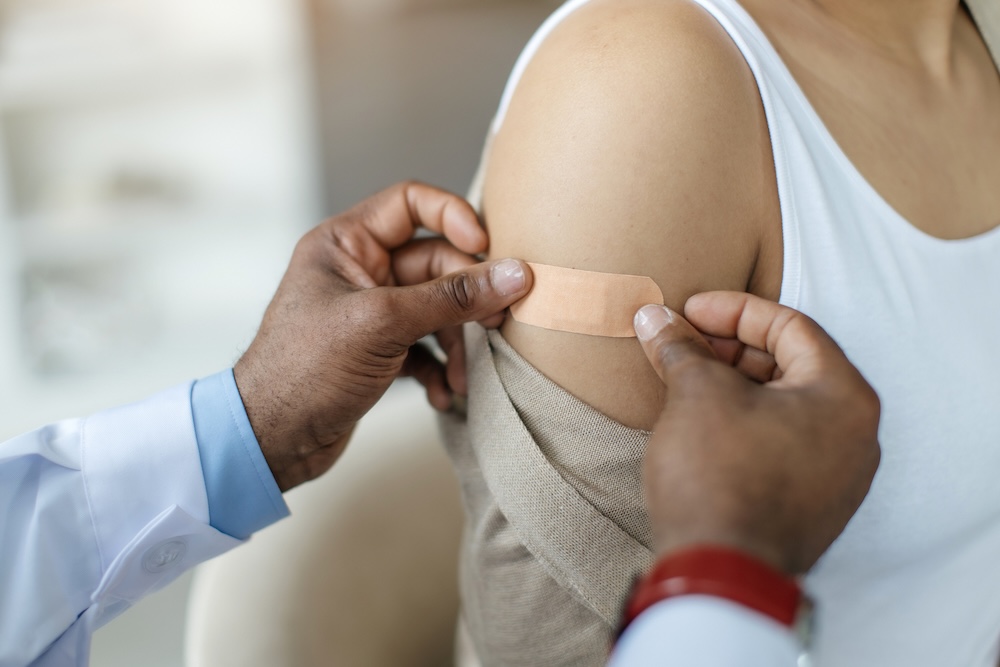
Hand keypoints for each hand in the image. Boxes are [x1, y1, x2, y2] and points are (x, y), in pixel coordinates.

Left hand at [234, 182, 531, 490]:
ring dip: (457, 343)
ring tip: (465, 377)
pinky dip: (440, 368)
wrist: (272, 440)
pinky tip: (443, 395)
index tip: (485, 250)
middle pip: (436, 263)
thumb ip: (452, 298)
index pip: (411, 203)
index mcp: (346, 243)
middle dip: (467, 298)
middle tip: (496, 325)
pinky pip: (426, 346)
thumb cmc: (304, 370)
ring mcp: (371, 312)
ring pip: (437, 309)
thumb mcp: (383, 325)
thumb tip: (514, 275)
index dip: (454, 217)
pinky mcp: (380, 351)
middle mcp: (359, 270)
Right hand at [633, 292, 880, 574]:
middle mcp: (856, 433)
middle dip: (729, 347)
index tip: (687, 311)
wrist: (720, 573)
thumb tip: (654, 317)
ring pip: (784, 405)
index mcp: (844, 396)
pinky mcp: (812, 503)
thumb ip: (681, 347)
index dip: (732, 311)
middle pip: (790, 364)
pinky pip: (782, 441)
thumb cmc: (720, 478)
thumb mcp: (696, 394)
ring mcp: (838, 474)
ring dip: (733, 383)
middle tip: (681, 342)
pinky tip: (701, 419)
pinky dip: (744, 420)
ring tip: (684, 378)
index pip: (789, 327)